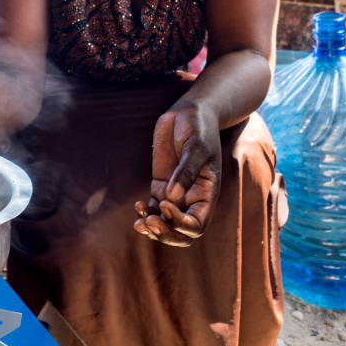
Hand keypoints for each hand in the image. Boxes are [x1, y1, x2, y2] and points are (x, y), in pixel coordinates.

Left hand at [134, 104, 220, 246]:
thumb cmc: (199, 128)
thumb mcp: (196, 147)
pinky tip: (138, 206)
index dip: (181, 223)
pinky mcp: (161, 184)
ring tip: (139, 221)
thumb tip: (173, 196)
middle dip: (165, 232)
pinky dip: (146, 212)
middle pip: (181, 232)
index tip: (166, 204)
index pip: (197, 224)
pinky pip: (154, 207)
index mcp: (207, 194)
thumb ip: (185, 171)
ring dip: (152, 227)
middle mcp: (193, 198)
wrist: (189, 112)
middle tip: (149, 222)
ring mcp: (175, 193)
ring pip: (165, 222)